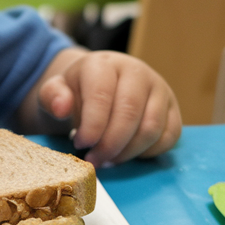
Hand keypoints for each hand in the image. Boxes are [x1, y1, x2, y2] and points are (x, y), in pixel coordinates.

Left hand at [38, 51, 181, 166]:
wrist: (101, 83)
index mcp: (104, 64)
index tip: (80, 144)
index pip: (102, 96)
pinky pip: (168, 137)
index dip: (92, 126)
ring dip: (128, 152)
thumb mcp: (56, 90)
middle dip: (110, 144)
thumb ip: (52, 97)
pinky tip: (126, 154)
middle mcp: (137, 72)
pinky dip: (147, 153)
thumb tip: (61, 107)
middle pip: (129, 115)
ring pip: (151, 129)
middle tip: (94, 160)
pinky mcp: (173, 108)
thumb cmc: (78, 90)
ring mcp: (159, 89)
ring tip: (108, 159)